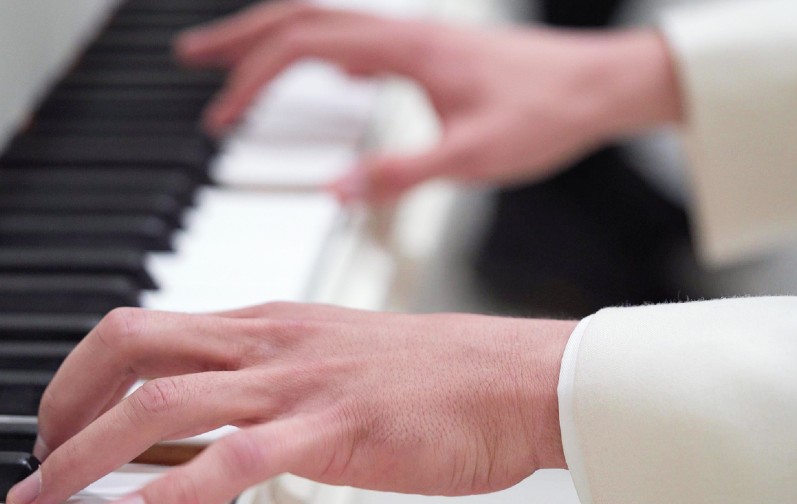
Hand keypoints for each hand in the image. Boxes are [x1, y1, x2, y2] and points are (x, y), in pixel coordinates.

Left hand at [6, 303, 575, 503]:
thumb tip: (229, 421)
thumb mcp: (341, 361)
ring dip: (87, 452)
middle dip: (63, 404)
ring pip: (162, 401)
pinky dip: (167, 492)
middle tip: (39, 459)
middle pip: (132, 347)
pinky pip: (233, 457)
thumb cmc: (445, 375)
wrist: (518, 379)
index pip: (149, 328)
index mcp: (274, 323)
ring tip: (50, 498)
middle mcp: (273, 341)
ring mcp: (300, 381)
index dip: (84, 373)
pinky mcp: (332, 428)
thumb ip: (278, 380)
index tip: (64, 419)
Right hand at [175, 2, 682, 201]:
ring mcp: (417, 38)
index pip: (302, 47)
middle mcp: (404, 33)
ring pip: (326, 23)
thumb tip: (336, 193)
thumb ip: (401, 174)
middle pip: (299, 17)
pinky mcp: (434, 52)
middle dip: (238, 38)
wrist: (605, 84)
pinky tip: (329, 80)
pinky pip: (360, 39)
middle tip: (191, 60)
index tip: (218, 117)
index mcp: (404, 48)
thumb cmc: (550, 112)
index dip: (250, 78)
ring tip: (236, 65)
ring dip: (275, 40)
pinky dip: (322, 53)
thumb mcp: (473, 157)